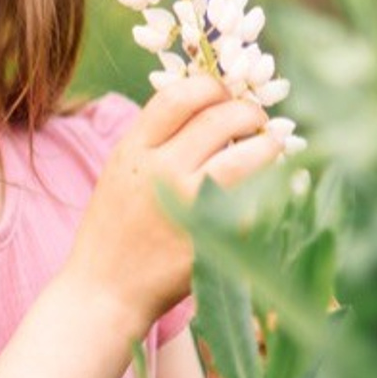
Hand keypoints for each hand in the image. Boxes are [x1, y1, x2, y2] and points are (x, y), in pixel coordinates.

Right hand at [66, 77, 280, 333]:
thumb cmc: (116, 229)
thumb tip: (211, 105)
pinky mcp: (215, 237)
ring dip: (269, 145)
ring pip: (248, 155)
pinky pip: (257, 200)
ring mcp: (190, 204)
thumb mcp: (122, 172)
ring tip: (271, 147)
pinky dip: (271, 188)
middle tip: (256, 121)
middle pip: (220, 117)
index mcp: (134, 150)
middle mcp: (161, 171)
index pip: (180, 95)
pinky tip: (271, 188)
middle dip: (249, 111)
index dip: (211, 86)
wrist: (105, 291)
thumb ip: (156, 139)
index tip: (225, 96)